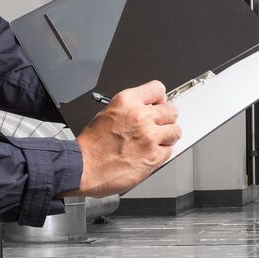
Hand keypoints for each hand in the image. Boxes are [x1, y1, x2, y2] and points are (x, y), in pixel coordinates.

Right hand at [71, 80, 180, 196]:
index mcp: (127, 102)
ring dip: (167, 137)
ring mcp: (149, 137)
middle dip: (166, 119)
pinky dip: (162, 153)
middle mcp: (140, 117)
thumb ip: (131, 108)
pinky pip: (170, 151)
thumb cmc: (91, 145)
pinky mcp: (154, 157)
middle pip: (171, 110)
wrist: (83, 168)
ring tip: (155, 142)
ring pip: (175, 131)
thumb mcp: (108, 113)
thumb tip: (148, 109)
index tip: (159, 106)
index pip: (157, 89)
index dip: (160, 99)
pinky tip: (149, 154)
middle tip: (158, 126)